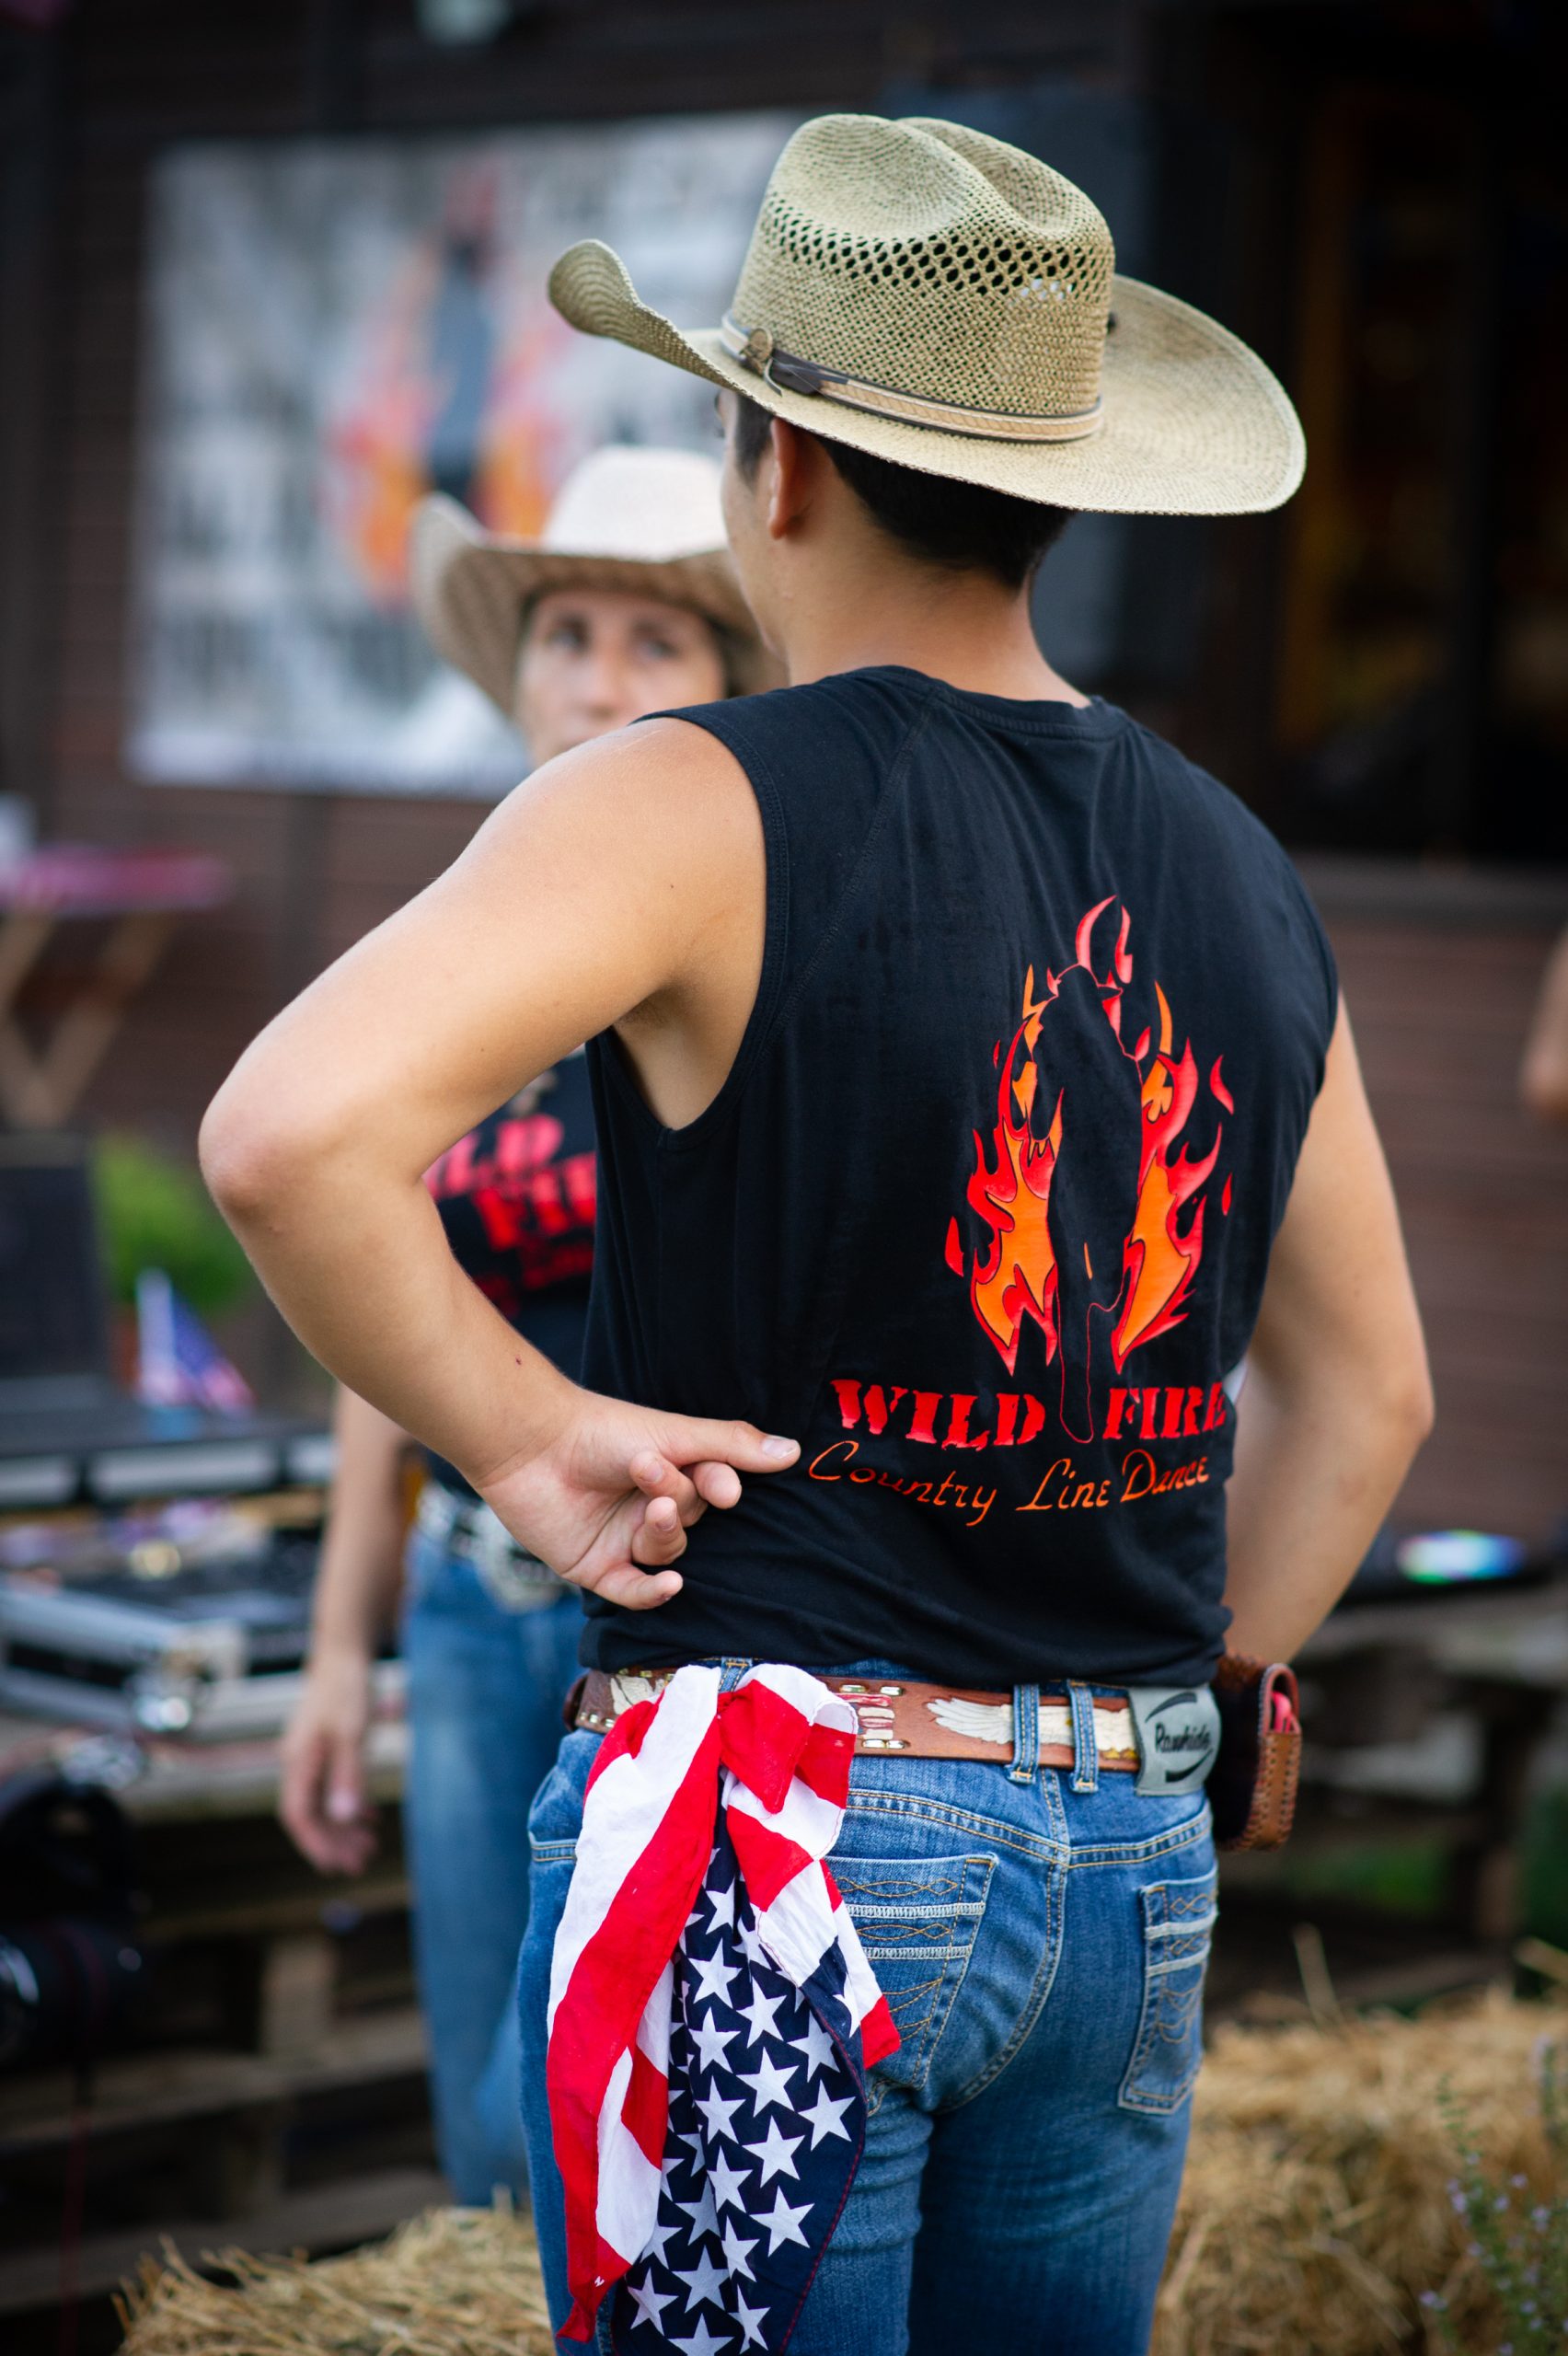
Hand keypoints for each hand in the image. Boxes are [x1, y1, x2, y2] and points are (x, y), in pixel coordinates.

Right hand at [279, 1645, 378, 1873]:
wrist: (343, 1649)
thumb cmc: (347, 1687)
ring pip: (322, 1801)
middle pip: (311, 1813)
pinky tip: (369, 1815)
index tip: (336, 1866)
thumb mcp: (352, 1732)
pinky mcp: (325, 1745)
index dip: (316, 1843)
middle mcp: (299, 1761)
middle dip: (333, 1841)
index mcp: (299, 1760)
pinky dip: (348, 1803)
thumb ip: (348, 1775)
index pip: (299, 1815)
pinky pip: (331, 1785)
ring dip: (342, 1826)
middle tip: (360, 1864)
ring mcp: (311, 1753)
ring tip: (367, 1848)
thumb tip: (344, 1817)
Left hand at [479, 1390, 799, 1609]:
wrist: (530, 1445)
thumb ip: (731, 1445)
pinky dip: (653, 1592)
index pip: (714, 1488)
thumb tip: (793, 1451)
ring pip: (666, 1551)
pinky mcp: (596, 1567)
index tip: (726, 1488)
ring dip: (664, 1532)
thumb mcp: (673, 1434)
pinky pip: (634, 1592)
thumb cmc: (601, 1430)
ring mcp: (623, 1538)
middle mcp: (649, 1505)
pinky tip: (669, 1584)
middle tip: (648, 1472)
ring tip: (648, 1508)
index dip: (721, 1488)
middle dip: (678, 1498)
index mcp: (670, 1469)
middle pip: (689, 1518)